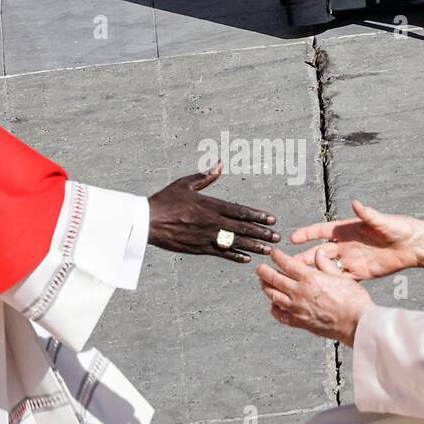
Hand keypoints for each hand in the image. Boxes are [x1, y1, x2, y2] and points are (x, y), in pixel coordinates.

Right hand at [147, 162, 278, 263]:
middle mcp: (211, 222)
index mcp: (210, 205)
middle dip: (261, 233)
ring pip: (234, 243)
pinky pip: (220, 253)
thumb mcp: (185, 184)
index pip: (239, 211)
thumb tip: (219, 165)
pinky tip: (246, 259)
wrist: (147, 221)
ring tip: (268, 250)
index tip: (272, 219)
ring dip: (253, 247)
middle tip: (277, 237)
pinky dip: (234, 256)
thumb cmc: (165, 200)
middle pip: (242, 228)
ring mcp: (205, 237)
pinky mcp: (198, 248)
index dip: (258, 216)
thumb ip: (205, 177)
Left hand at [256, 248, 373, 345]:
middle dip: (264, 271)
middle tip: (260, 268)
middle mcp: (300, 293)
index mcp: (310, 278)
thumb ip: (325, 264)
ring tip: (263, 283)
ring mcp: (297, 309)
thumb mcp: (341, 276)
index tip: (273, 254)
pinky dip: (274, 309)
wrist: (357, 324)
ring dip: (265, 288)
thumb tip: (318, 254)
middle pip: (274, 279)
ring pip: (273, 296)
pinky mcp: (299, 322)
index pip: (287, 264)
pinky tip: (274, 305)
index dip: (277, 257)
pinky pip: (280, 315)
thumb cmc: (354, 301)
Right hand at [289, 199, 423, 280]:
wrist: (413, 245)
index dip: (308, 234)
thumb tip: (356, 204)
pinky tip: (320, 289)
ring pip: (327, 266)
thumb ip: (368, 214)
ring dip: (313, 271)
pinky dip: (331, 282)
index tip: (293, 238)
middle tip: (288, 263)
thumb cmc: (399, 228)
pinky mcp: (360, 272)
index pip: (322, 231)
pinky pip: (341, 278)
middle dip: (304, 256)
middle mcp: (346, 244)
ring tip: (298, 278)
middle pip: (320, 251)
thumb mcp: (382, 221)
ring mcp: (351, 259)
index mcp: (348, 229)